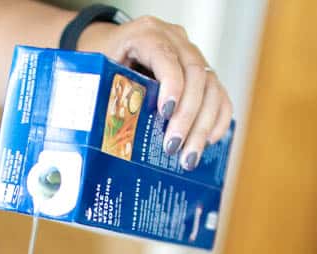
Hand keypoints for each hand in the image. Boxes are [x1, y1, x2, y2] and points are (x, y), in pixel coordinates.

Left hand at [78, 15, 232, 169]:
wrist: (114, 48)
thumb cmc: (104, 62)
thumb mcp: (98, 73)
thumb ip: (105, 92)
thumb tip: (108, 133)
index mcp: (146, 34)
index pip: (167, 56)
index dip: (172, 85)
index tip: (166, 114)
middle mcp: (175, 40)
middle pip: (195, 74)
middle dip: (187, 115)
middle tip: (173, 147)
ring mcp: (191, 55)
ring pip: (211, 87)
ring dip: (203, 125)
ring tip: (188, 157)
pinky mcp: (202, 74)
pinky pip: (219, 95)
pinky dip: (217, 119)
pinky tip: (208, 142)